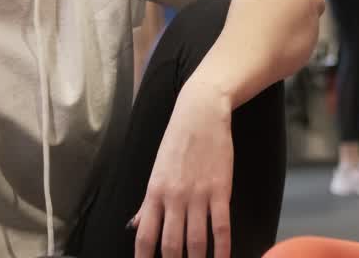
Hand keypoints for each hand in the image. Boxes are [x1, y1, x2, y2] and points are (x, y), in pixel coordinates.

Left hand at [133, 81, 233, 257]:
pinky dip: (222, 248)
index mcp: (154, 193)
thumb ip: (148, 203)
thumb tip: (136, 226)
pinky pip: (221, 227)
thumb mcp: (156, 171)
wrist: (200, 114)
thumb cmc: (177, 141)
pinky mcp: (221, 191)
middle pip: (171, 245)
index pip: (145, 236)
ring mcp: (198, 195)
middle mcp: (174, 198)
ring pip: (196, 241)